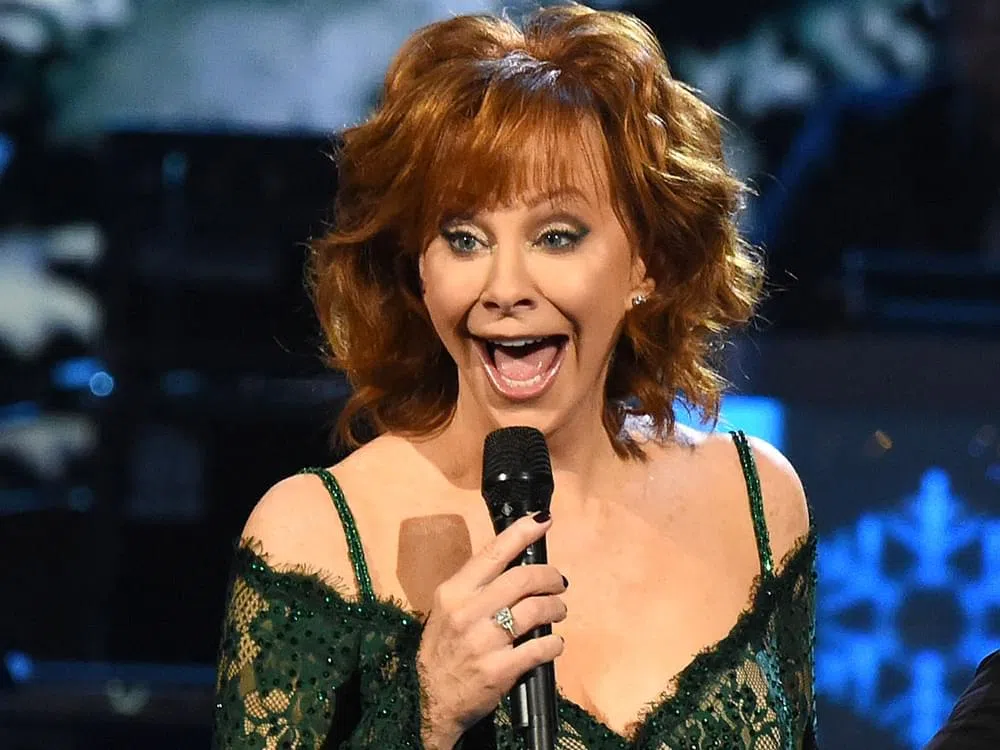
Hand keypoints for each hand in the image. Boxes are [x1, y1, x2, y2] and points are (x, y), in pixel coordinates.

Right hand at [416, 513, 566, 748]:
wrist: (431, 702)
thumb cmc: (443, 649)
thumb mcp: (447, 609)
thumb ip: (476, 587)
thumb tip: (514, 563)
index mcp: (454, 592)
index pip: (493, 553)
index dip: (522, 533)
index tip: (543, 520)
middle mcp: (467, 612)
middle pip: (522, 579)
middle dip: (550, 577)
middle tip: (559, 583)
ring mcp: (483, 641)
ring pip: (535, 610)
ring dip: (556, 607)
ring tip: (559, 610)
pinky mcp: (499, 670)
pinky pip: (539, 648)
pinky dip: (555, 643)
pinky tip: (555, 643)